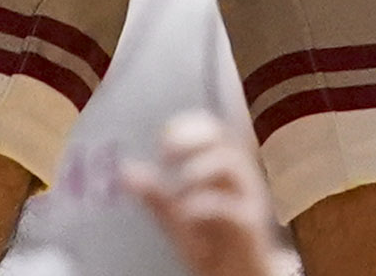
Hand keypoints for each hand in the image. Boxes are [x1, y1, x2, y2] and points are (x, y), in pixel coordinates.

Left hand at [124, 115, 294, 275]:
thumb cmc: (214, 249)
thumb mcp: (178, 221)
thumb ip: (157, 197)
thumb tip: (126, 171)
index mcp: (225, 174)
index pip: (213, 133)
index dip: (190, 126)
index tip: (163, 136)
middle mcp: (239, 182)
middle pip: (225, 141)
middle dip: (195, 138)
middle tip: (166, 151)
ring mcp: (247, 203)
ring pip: (232, 168)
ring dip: (200, 168)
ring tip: (179, 182)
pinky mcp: (249, 229)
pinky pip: (232, 210)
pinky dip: (206, 205)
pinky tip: (186, 212)